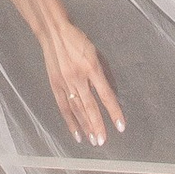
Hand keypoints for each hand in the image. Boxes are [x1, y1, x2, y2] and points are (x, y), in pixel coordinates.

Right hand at [37, 15, 124, 149]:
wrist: (53, 32)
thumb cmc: (78, 40)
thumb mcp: (96, 52)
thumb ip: (103, 73)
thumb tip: (111, 94)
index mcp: (92, 67)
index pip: (105, 94)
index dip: (113, 111)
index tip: (120, 126)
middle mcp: (78, 77)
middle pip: (90, 106)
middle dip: (97, 125)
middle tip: (103, 141)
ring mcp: (65, 82)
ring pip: (77, 109)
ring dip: (85, 126)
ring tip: (93, 140)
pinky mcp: (55, 85)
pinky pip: (64, 107)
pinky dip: (70, 121)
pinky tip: (77, 133)